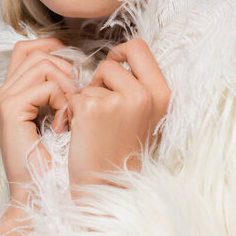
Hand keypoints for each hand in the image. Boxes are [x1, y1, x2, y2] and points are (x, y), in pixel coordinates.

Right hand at [0, 37, 75, 197]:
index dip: (51, 47)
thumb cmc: (57, 161)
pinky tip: (65, 123)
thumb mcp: (57, 116)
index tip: (74, 65)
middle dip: (64, 67)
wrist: (43, 196)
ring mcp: (0, 102)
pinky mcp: (9, 110)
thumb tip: (74, 60)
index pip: (25, 49)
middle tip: (76, 96)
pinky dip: (63, 99)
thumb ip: (56, 88)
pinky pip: (45, 86)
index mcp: (6, 96)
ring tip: (71, 111)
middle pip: (35, 53)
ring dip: (66, 83)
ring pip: (41, 64)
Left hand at [67, 38, 170, 200]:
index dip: (122, 52)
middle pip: (113, 61)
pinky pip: (76, 95)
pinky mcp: (92, 109)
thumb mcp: (146, 115)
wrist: (107, 189)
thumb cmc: (123, 151)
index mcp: (162, 94)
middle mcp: (144, 95)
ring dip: (88, 97)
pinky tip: (82, 132)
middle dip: (102, 77)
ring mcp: (118, 101)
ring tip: (95, 125)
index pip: (139, 47)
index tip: (114, 67)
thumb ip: (139, 85)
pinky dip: (73, 111)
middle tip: (102, 103)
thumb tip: (119, 55)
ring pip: (92, 79)